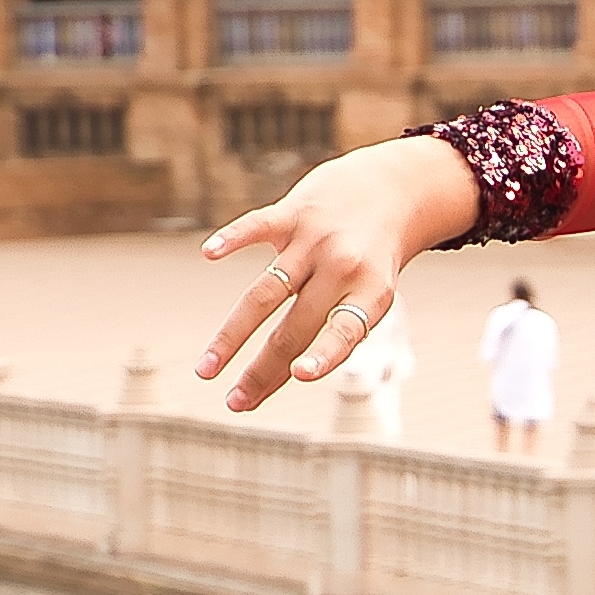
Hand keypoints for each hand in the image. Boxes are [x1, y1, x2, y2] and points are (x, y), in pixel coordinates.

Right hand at [195, 138, 481, 409]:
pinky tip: (209, 253)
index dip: (324, 353)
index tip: (299, 375)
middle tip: (234, 403)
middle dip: (261, 370)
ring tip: (207, 369)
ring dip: (232, 334)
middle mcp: (342, 268)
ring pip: (265, 293)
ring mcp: (315, 241)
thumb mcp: (371, 295)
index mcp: (370, 294)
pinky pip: (259, 226)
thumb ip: (334, 330)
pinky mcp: (293, 213)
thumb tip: (283, 376)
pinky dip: (234, 238)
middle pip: (294, 327)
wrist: (388, 190)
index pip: (344, 330)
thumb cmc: (371, 260)